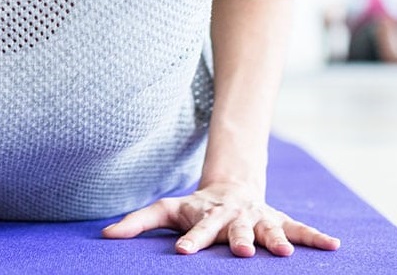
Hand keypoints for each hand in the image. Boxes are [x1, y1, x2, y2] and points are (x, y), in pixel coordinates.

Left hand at [101, 182, 339, 256]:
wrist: (230, 185)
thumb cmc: (195, 206)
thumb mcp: (166, 210)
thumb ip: (137, 222)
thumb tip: (105, 236)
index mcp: (206, 216)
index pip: (196, 231)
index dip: (191, 241)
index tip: (184, 254)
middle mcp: (233, 217)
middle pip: (234, 230)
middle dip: (238, 240)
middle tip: (241, 252)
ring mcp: (257, 217)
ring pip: (267, 228)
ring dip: (275, 240)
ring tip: (285, 254)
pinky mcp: (277, 219)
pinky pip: (298, 227)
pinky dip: (315, 236)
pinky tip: (334, 246)